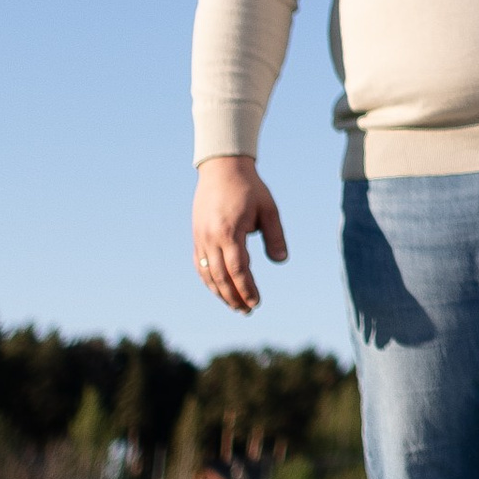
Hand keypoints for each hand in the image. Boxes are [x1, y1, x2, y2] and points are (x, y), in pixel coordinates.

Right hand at [195, 157, 288, 314]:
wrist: (222, 168)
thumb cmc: (250, 188)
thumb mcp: (269, 209)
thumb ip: (275, 236)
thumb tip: (281, 261)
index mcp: (230, 231)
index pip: (238, 270)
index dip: (247, 289)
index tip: (256, 302)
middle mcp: (211, 237)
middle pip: (221, 277)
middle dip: (234, 297)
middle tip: (248, 311)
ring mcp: (201, 237)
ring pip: (208, 274)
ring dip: (220, 293)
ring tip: (235, 306)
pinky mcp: (196, 236)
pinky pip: (200, 264)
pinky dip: (209, 280)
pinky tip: (219, 289)